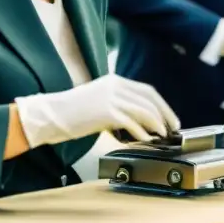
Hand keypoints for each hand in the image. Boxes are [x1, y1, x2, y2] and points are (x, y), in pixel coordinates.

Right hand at [14, 74, 180, 148]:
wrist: (51, 115)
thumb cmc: (72, 112)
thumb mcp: (97, 100)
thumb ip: (117, 103)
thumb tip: (139, 120)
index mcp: (113, 81)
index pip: (147, 90)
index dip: (162, 105)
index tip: (170, 119)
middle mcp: (114, 86)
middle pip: (150, 99)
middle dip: (165, 115)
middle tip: (172, 129)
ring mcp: (111, 98)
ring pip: (145, 111)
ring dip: (157, 126)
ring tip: (160, 137)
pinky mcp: (107, 112)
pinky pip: (134, 124)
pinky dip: (143, 134)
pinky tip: (145, 141)